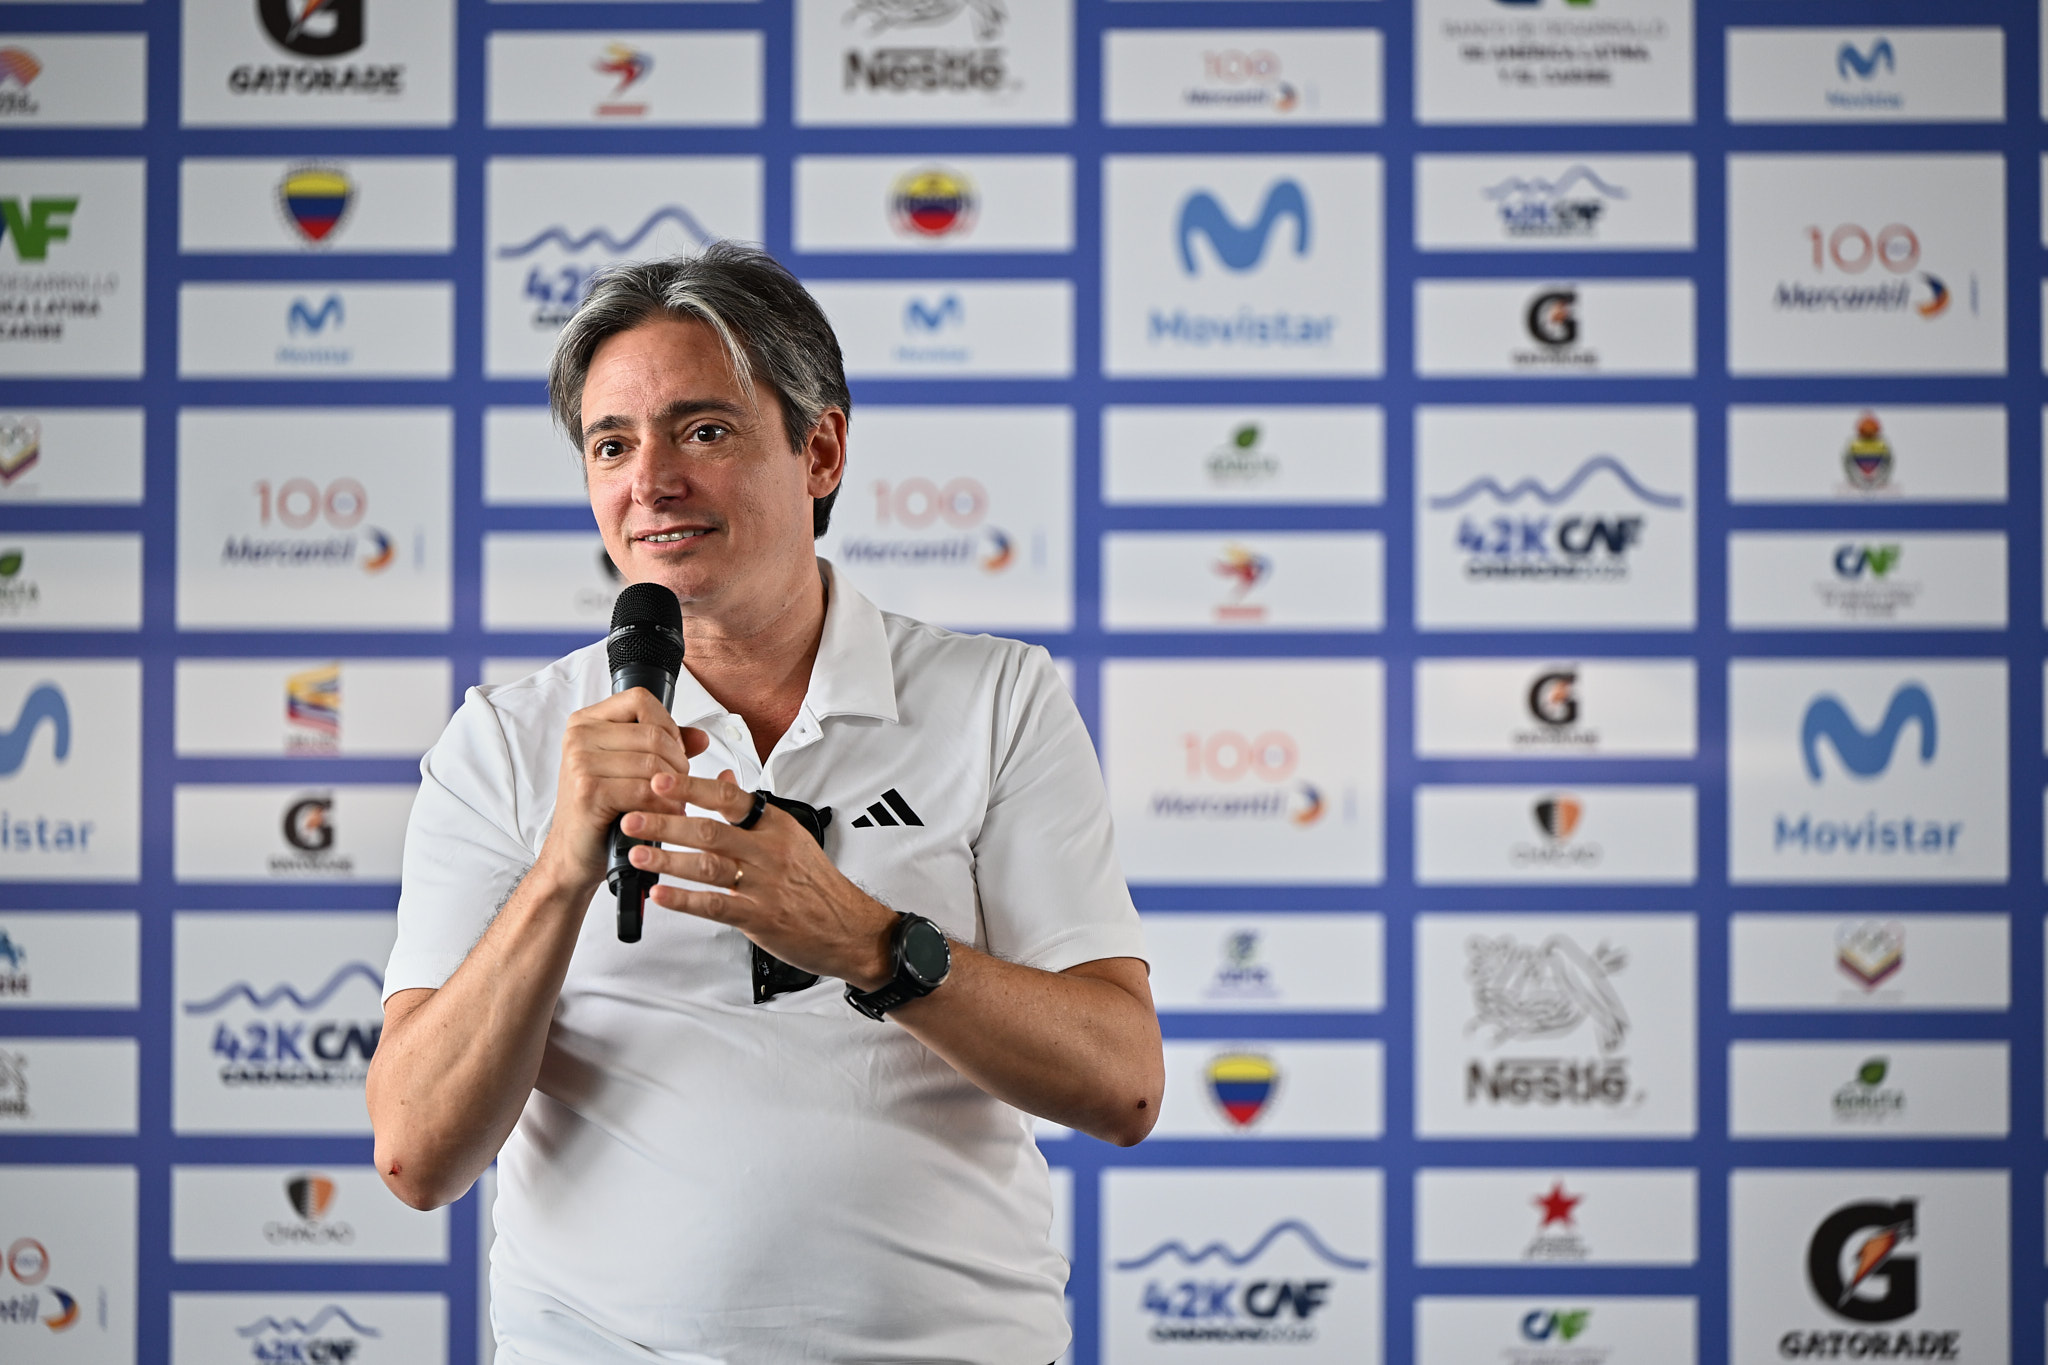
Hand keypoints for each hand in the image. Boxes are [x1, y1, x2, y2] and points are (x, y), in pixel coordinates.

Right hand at [539, 689, 709, 889]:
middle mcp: (579, 736)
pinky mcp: (588, 791)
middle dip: (678, 763)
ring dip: (674, 788)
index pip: (641, 700)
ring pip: (653, 764)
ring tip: (672, 802)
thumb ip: (665, 747)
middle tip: (678, 786)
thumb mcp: (630, 770)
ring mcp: (580, 762)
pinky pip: (645, 791)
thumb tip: (701, 737)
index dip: (668, 725)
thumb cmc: (600, 812)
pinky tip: (665, 815)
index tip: (675, 751)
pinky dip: (664, 806)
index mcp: (586, 722)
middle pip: (653, 734)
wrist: (573, 855)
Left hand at [622, 771, 898, 988]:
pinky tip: (661, 895)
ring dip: (668, 859)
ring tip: (637, 856)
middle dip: (666, 823)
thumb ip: (753, 812)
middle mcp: (770, 851)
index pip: (730, 799)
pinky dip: (685, 900)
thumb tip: (724, 781)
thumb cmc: (817, 884)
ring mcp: (765, 885)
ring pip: (708, 866)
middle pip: (710, 831)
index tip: (660, 780)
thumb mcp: (792, 837)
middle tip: (632, 819)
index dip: (692, 789)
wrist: (851, 928)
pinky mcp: (760, 917)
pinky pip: (716, 906)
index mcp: (776, 825)